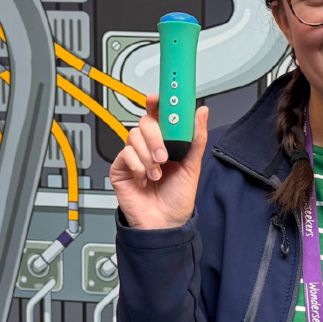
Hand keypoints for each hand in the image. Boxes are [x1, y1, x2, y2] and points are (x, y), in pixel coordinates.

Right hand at [110, 94, 208, 229]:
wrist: (165, 223)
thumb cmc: (178, 198)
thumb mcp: (193, 166)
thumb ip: (196, 138)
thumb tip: (201, 112)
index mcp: (167, 142)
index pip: (159, 115)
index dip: (157, 102)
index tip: (158, 98)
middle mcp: (150, 146)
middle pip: (145, 122)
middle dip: (156, 137)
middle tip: (165, 156)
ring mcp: (134, 157)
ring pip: (133, 137)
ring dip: (148, 156)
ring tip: (158, 173)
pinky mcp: (121, 168)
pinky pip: (124, 154)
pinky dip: (138, 166)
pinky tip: (145, 179)